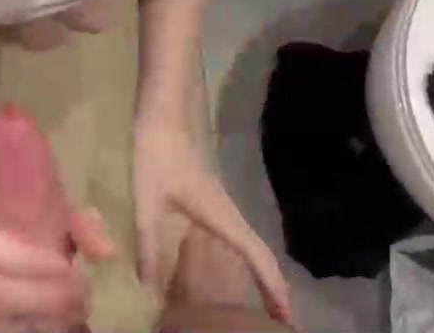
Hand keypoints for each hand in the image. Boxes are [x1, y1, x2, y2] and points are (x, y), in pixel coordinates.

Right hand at [0, 203, 114, 330]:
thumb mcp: (33, 191)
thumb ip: (73, 220)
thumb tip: (106, 253)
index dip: (26, 262)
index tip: (70, 269)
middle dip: (42, 302)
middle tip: (81, 301)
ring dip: (33, 325)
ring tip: (70, 318)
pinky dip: (17, 332)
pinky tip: (46, 326)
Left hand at [132, 120, 292, 326]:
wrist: (163, 121)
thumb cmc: (156, 159)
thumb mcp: (147, 204)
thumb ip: (148, 244)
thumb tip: (150, 286)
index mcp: (221, 218)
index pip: (256, 256)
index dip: (272, 286)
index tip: (286, 316)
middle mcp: (230, 216)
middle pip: (262, 255)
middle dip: (275, 288)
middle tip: (282, 320)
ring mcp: (225, 210)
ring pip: (253, 247)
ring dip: (263, 275)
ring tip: (267, 305)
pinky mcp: (214, 206)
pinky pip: (239, 240)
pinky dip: (248, 261)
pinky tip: (235, 273)